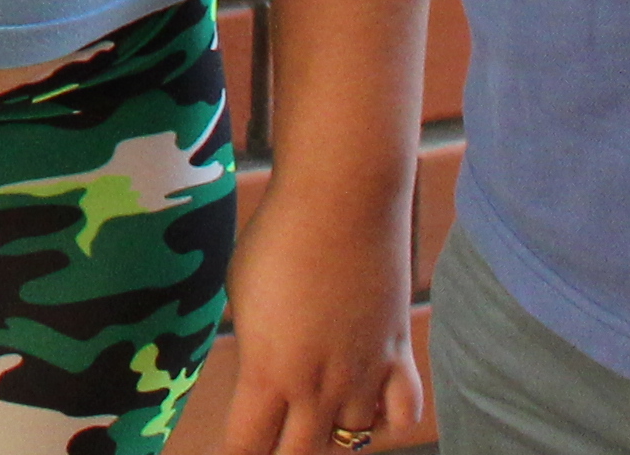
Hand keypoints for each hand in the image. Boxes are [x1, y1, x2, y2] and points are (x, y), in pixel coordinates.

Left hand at [213, 166, 418, 454]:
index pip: (247, 446)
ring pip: (351, 441)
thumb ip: (254, 346)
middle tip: (270, 442)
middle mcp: (318, 388)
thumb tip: (262, 374)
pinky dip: (386, 424)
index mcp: (267, 373)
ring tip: (310, 423)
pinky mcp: (398, 355)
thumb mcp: (241, 294)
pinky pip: (402, 416)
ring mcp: (364, 375)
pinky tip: (368, 409)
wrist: (342, 201)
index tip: (228, 454)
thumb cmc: (276, 237)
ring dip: (328, 438)